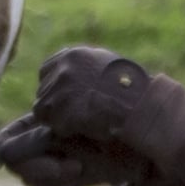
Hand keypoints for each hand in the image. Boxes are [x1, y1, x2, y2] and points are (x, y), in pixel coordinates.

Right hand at [0, 116, 132, 185]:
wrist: (146, 148)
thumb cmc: (110, 131)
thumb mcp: (71, 130)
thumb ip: (34, 142)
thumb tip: (2, 153)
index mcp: (43, 121)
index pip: (10, 136)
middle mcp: (43, 144)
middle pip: (15, 160)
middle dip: (35, 164)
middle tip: (67, 165)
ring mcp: (52, 164)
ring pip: (28, 177)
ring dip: (47, 175)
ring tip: (76, 168)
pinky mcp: (62, 183)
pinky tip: (75, 177)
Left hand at [29, 46, 155, 146]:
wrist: (141, 104)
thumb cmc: (131, 88)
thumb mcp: (106, 64)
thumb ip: (84, 67)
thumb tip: (71, 77)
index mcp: (72, 55)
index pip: (45, 71)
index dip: (53, 87)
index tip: (64, 99)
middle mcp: (63, 69)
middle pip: (43, 92)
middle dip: (54, 105)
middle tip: (73, 115)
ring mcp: (60, 89)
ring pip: (43, 110)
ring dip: (58, 119)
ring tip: (80, 122)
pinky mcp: (62, 111)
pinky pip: (54, 125)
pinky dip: (65, 130)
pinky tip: (83, 128)